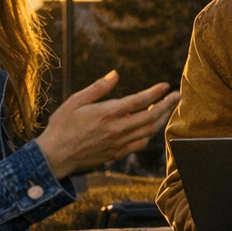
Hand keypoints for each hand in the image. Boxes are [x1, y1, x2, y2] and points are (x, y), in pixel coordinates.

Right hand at [35, 71, 179, 178]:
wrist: (54, 156)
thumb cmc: (62, 126)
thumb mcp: (75, 101)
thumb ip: (98, 88)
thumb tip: (116, 74)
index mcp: (106, 114)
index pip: (138, 101)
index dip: (155, 93)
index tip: (165, 86)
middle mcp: (116, 130)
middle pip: (150, 117)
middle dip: (166, 105)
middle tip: (176, 96)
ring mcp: (118, 143)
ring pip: (148, 131)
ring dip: (161, 119)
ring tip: (168, 108)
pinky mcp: (117, 154)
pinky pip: (140, 143)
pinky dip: (150, 134)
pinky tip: (151, 126)